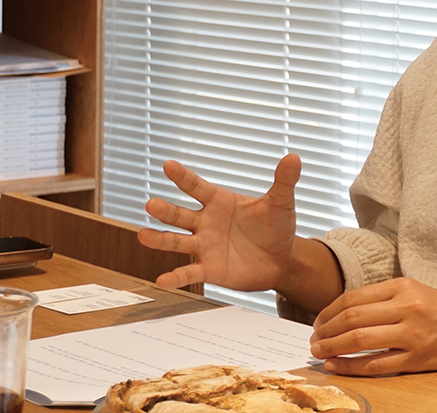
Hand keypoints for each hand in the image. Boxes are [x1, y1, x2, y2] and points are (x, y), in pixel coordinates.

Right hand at [137, 155, 301, 292]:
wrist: (281, 258)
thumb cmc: (276, 226)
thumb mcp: (281, 203)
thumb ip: (284, 181)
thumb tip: (294, 157)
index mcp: (220, 202)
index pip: (197, 186)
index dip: (183, 177)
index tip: (168, 165)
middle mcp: (206, 222)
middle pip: (180, 214)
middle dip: (165, 210)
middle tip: (150, 204)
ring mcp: (205, 246)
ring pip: (177, 241)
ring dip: (160, 239)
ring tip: (142, 235)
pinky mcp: (209, 269)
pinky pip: (189, 272)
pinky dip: (176, 277)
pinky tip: (162, 280)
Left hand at [308, 278, 436, 376]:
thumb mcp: (418, 293)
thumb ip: (385, 298)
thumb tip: (344, 312)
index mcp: (404, 286)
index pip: (354, 297)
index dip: (329, 311)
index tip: (317, 321)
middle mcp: (407, 307)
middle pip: (353, 318)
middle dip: (326, 331)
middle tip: (313, 339)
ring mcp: (413, 335)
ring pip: (360, 341)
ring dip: (333, 348)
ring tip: (319, 352)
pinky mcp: (418, 359)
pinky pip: (376, 365)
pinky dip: (351, 367)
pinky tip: (337, 367)